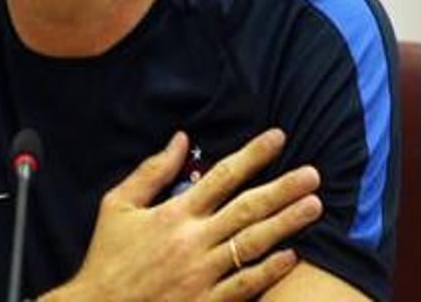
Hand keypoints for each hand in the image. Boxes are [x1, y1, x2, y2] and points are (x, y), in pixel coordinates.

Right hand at [42, 129, 321, 301]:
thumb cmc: (107, 257)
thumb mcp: (117, 205)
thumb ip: (151, 171)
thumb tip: (180, 139)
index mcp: (173, 213)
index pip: (222, 176)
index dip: (253, 155)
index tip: (278, 137)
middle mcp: (192, 240)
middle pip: (247, 208)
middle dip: (283, 188)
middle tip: (312, 174)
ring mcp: (202, 273)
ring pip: (252, 243)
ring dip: (286, 223)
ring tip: (314, 205)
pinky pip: (244, 284)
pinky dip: (269, 270)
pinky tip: (292, 256)